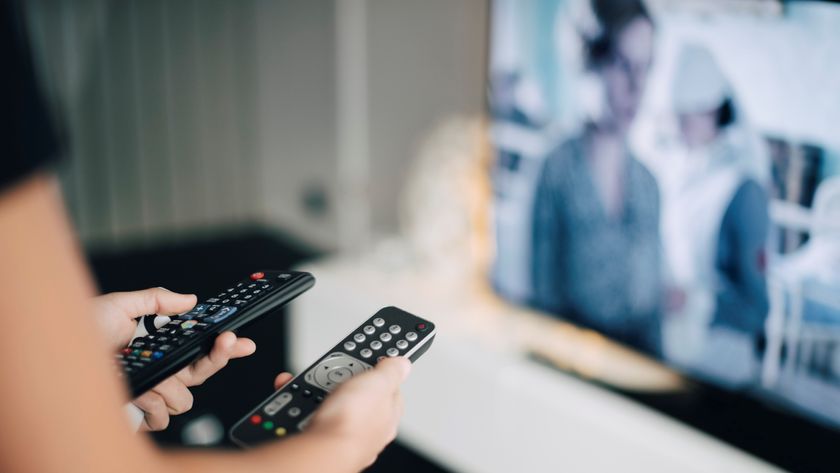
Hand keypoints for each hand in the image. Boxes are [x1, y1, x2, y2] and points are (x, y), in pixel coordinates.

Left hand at [93, 288, 256, 430]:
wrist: (53, 354)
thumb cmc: (80, 331)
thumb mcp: (120, 305)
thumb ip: (156, 298)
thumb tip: (189, 299)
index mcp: (161, 348)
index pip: (201, 350)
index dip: (226, 347)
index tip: (241, 340)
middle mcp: (160, 372)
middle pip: (203, 374)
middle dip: (217, 357)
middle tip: (224, 342)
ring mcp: (150, 393)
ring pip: (184, 399)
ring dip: (171, 384)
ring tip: (151, 372)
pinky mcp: (136, 411)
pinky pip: (161, 416)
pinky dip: (152, 405)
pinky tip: (140, 391)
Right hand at [274, 357, 410, 468]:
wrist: (320, 450)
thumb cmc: (353, 422)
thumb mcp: (379, 382)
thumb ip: (392, 371)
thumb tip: (402, 364)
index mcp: (387, 414)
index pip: (388, 387)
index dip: (379, 369)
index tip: (368, 355)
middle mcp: (366, 427)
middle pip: (355, 391)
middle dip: (341, 376)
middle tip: (333, 370)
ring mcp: (342, 431)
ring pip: (328, 400)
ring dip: (316, 387)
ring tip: (310, 382)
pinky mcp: (319, 434)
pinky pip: (308, 411)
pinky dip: (300, 402)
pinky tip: (297, 396)